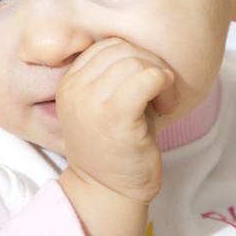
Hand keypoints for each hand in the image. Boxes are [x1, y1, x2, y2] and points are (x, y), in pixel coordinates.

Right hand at [56, 37, 178, 205]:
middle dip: (150, 64)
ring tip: (162, 102)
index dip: (134, 56)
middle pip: (122, 48)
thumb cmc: (115, 147)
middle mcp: (75, 89)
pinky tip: (166, 106)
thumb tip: (142, 47)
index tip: (144, 84)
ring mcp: (91, 103)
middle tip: (159, 92)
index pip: (107, 44)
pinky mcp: (115, 118)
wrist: (108, 191)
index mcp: (69, 82)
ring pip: (136, 61)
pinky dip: (165, 86)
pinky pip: (148, 78)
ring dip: (160, 77)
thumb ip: (113, 72)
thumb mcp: (103, 102)